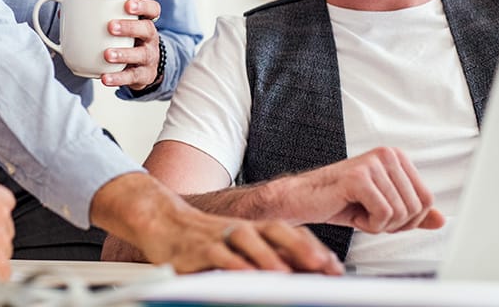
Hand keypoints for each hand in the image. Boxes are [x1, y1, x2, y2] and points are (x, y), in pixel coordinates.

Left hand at [100, 0, 161, 89]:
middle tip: (110, 27)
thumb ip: (97, 18)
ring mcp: (149, 57)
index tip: (127, 4)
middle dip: (129, 27)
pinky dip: (118, 78)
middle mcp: (150, 38)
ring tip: (107, 54)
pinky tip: (105, 77)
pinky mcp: (144, 75)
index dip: (142, 6)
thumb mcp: (120, 28)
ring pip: (141, 54)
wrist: (142, 67)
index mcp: (144, 22)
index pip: (152, 9)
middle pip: (147, 29)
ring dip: (123, 54)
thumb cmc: (127, 42)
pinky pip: (132, 77)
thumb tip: (63, 12)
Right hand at [146, 213, 342, 274]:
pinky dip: (232, 263)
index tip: (335, 267)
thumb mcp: (239, 249)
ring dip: (267, 255)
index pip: (290, 233)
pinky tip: (244, 275)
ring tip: (285, 273)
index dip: (313, 248)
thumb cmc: (205, 240)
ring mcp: (220, 235)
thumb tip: (302, 276)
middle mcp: (242, 229)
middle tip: (322, 265)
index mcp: (255, 229)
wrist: (163, 223)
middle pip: (276, 229)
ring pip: (247, 238)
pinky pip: (217, 254)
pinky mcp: (198, 248)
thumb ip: (266, 258)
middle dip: (300, 247)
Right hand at [287, 147, 444, 233]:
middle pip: (416, 208)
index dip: (409, 220)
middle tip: (370, 216)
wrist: (304, 200)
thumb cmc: (341, 201)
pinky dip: (369, 225)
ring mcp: (373, 163)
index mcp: (396, 158)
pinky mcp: (359, 177)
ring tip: (360, 212)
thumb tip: (441, 220)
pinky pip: (383, 214)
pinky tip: (354, 214)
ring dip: (379, 225)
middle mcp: (387, 155)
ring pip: (400, 212)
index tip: (385, 216)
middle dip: (394, 224)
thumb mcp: (384, 208)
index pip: (427, 199)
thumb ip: (413, 213)